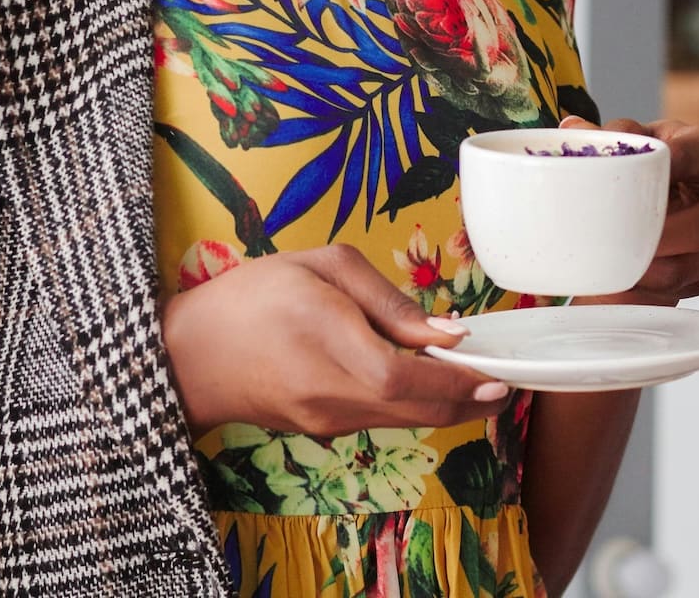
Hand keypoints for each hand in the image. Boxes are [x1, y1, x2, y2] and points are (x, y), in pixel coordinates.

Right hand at [160, 244, 509, 436]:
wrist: (192, 354)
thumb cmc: (255, 295)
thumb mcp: (322, 267)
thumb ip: (387, 300)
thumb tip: (446, 332)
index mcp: (329, 341)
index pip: (406, 377)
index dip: (457, 382)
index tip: (498, 374)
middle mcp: (331, 394)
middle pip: (416, 410)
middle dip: (468, 401)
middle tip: (506, 384)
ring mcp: (326, 421)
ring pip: (404, 420)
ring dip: (446, 405)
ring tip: (477, 381)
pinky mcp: (322, 430)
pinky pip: (381, 419)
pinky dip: (413, 405)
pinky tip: (427, 383)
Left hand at [558, 114, 698, 304]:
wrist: (688, 186)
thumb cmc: (664, 157)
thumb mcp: (644, 135)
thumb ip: (613, 135)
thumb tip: (572, 130)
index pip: (688, 157)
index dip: (657, 171)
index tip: (627, 182)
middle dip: (655, 241)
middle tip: (614, 243)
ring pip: (689, 269)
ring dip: (645, 276)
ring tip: (606, 272)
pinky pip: (679, 292)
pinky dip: (643, 295)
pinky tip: (615, 291)